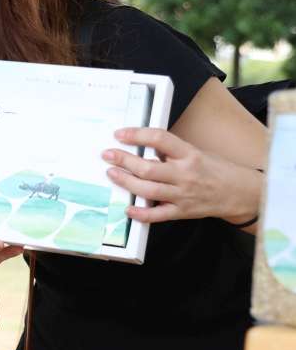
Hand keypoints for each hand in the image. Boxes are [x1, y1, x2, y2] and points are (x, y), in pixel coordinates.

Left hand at [105, 127, 263, 225]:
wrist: (240, 193)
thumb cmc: (215, 170)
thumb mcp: (197, 153)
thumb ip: (172, 152)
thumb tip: (140, 146)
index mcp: (190, 154)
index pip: (160, 139)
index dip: (137, 135)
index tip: (120, 134)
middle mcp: (185, 174)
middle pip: (148, 167)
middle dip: (123, 160)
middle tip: (108, 155)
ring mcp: (183, 194)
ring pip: (148, 189)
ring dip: (126, 182)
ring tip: (112, 174)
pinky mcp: (182, 211)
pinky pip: (157, 215)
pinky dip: (141, 213)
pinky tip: (128, 208)